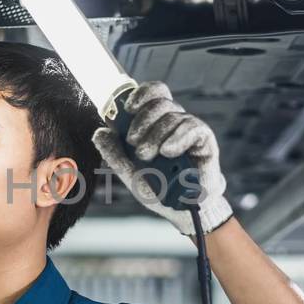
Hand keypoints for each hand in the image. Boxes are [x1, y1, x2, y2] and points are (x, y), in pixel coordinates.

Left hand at [91, 81, 232, 236]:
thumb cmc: (159, 189)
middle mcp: (174, 122)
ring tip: (147, 156)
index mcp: (157, 124)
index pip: (153, 94)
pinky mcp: (204, 140)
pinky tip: (168, 151)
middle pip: (160, 102)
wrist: (182, 209)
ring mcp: (190, 130)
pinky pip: (191, 127)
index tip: (128, 108)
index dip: (141, 94)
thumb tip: (99, 133)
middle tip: (134, 143)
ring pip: (172, 116)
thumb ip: (115, 154)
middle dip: (143, 120)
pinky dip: (176, 138)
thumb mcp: (130, 173)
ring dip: (155, 135)